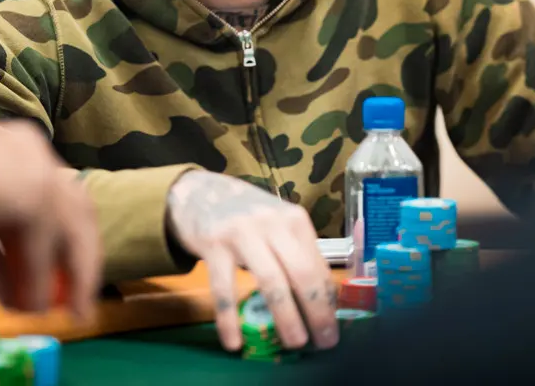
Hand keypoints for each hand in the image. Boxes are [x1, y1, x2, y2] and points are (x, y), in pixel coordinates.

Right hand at [0, 123, 100, 318]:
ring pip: (72, 226)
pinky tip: (32, 303)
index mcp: (26, 153)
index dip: (68, 243)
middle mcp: (40, 155)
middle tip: (80, 305)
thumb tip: (18, 301)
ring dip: (77, 271)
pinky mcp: (34, 191)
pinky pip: (43, 242)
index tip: (67, 281)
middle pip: (80, 211)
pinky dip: (40, 275)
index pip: (63, 200)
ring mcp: (41, 169)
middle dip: (84, 261)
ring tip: (72, 310)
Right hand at [166, 170, 336, 351]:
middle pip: (302, 272)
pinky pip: (224, 288)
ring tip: (294, 342)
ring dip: (285, 316)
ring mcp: (243, 232)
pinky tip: (234, 342)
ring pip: (270, 280)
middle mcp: (273, 224)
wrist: (201, 192)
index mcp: (295, 221)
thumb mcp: (279, 226)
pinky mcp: (213, 244)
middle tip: (324, 341)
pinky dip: (230, 319)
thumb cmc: (248, 216)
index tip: (333, 328)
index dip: (328, 300)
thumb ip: (297, 254)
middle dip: (316, 311)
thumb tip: (322, 300)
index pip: (318, 265)